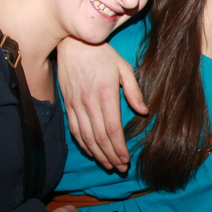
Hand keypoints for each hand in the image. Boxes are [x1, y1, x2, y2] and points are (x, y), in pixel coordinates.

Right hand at [57, 37, 146, 171]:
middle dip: (111, 156)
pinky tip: (92, 152)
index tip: (127, 159)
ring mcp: (76, 104)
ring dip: (98, 154)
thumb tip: (144, 111)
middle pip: (100, 138)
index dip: (119, 147)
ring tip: (109, 165)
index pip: (112, 129)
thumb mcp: (123, 67)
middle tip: (120, 168)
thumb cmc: (101, 54)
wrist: (72, 43)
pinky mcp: (68, 104)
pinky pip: (75, 130)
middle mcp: (89, 103)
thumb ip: (134, 91)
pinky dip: (83, 144)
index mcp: (105, 95)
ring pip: (86, 137)